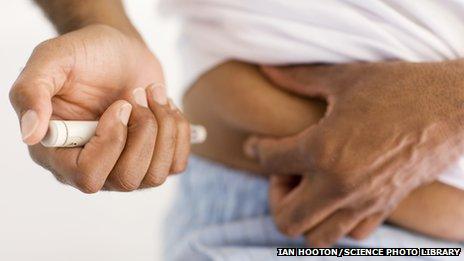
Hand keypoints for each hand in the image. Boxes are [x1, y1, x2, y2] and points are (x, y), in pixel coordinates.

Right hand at [9, 24, 189, 192]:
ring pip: (155, 176)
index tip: (121, 105)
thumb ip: (31, 92)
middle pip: (126, 180)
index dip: (111, 142)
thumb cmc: (84, 54)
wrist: (120, 50)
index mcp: (59, 151)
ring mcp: (124, 165)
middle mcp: (91, 166)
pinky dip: (178, 130)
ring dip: (163, 127)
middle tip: (138, 94)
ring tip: (153, 94)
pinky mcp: (152, 158)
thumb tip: (30, 133)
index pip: (88, 176)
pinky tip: (164, 105)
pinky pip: (176, 164)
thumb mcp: (51, 59)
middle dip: (143, 131)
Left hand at [245, 60, 463, 245]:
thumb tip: (267, 70)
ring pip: (318, 237)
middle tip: (287, 171)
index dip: (256, 150)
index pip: (269, 161)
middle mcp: (339, 185)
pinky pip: (352, 233)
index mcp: (323, 150)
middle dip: (275, 197)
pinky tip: (338, 192)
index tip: (257, 144)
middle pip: (286, 219)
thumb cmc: (400, 88)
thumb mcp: (345, 78)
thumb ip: (300, 77)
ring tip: (311, 185)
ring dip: (304, 215)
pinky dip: (336, 220)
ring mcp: (364, 202)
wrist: (455, 106)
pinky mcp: (386, 207)